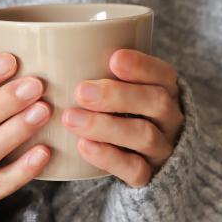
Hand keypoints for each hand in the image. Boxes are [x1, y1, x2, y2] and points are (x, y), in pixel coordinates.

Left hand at [62, 49, 183, 186]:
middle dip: (118, 95)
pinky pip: (135, 169)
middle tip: (81, 91)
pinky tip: (83, 146)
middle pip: (156, 102)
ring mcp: (162, 149)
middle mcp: (171, 118)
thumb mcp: (121, 86)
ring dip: (106, 126)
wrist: (139, 158)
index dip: (142, 66)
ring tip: (71, 118)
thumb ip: (101, 69)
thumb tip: (50, 46)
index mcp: (166, 89)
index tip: (114, 58)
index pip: (164, 74)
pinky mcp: (150, 176)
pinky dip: (109, 157)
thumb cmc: (122, 109)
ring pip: (145, 136)